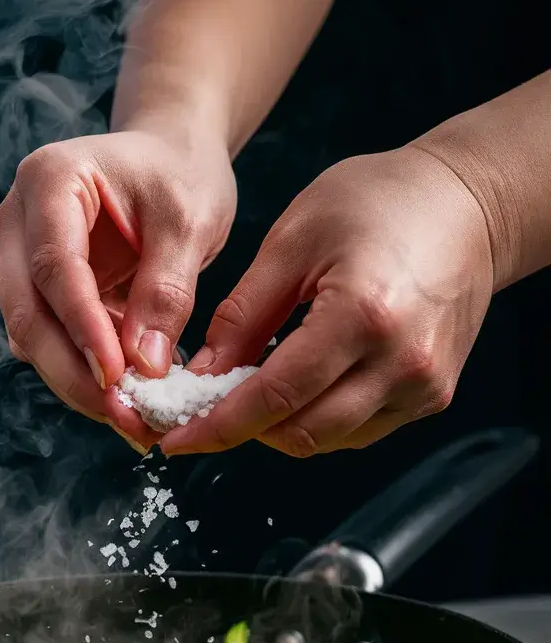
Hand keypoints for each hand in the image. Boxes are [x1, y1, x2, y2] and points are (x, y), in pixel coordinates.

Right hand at [0, 129, 236, 450]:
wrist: (172, 158)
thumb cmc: (180, 174)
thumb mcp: (189, 221)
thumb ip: (166, 290)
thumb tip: (146, 366)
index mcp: (50, 181)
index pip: (54, 265)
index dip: (81, 326)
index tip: (116, 377)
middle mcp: (19, 220)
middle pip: (28, 311)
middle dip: (73, 373)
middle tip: (124, 418)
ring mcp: (21, 259)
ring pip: (33, 338)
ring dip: (78, 386)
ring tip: (133, 423)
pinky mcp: (41, 295)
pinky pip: (53, 344)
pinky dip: (86, 379)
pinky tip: (126, 406)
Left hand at [160, 145, 493, 456]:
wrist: (469, 205)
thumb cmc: (381, 202)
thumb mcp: (293, 240)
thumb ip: (243, 315)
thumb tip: (200, 377)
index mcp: (362, 315)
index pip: (275, 397)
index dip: (217, 426)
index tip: (174, 439)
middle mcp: (401, 363)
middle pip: (301, 434)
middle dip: (243, 430)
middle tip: (203, 410)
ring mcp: (423, 385)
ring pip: (329, 440)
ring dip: (280, 426)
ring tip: (251, 388)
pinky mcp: (433, 395)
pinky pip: (360, 430)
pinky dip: (318, 418)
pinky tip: (300, 383)